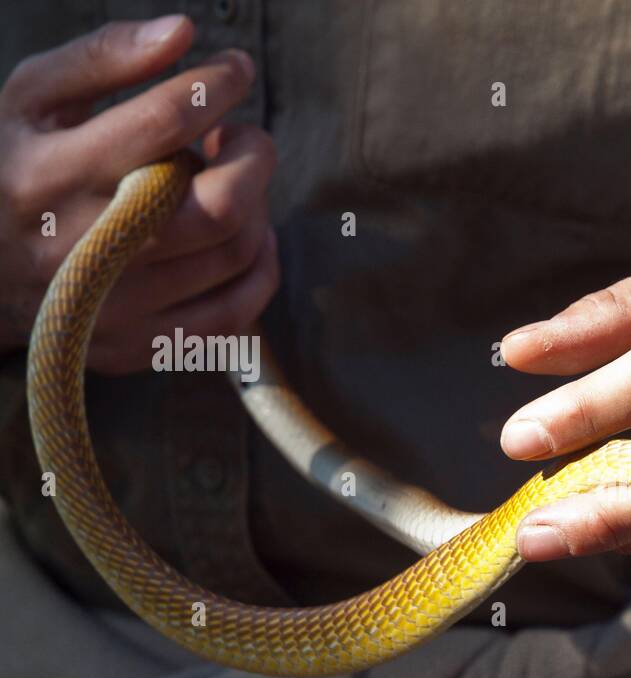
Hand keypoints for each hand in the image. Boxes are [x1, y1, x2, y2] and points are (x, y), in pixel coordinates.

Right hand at [0, 15, 278, 371]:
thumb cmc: (14, 166)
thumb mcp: (33, 99)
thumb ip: (105, 59)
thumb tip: (184, 33)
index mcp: (52, 174)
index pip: (164, 122)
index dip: (215, 86)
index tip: (235, 70)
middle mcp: (89, 248)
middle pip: (221, 205)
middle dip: (254, 157)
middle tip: (241, 137)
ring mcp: (118, 306)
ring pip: (237, 254)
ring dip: (258, 207)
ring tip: (232, 181)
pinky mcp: (140, 345)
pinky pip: (238, 312)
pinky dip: (260, 267)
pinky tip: (248, 236)